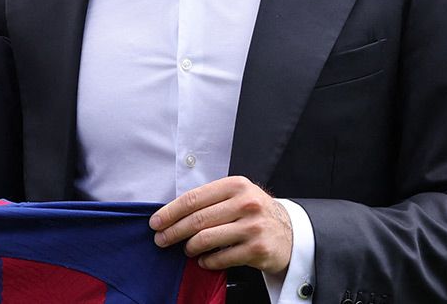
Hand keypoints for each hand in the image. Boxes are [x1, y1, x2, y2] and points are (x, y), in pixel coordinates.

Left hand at [149, 175, 292, 274]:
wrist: (291, 232)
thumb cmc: (255, 212)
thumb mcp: (238, 195)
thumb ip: (210, 199)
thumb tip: (172, 213)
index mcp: (236, 185)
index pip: (193, 198)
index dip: (170, 212)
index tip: (156, 222)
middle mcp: (245, 203)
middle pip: (196, 219)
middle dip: (173, 231)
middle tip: (161, 240)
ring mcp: (252, 227)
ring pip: (205, 239)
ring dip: (189, 247)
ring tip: (186, 250)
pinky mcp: (257, 249)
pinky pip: (221, 258)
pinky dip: (207, 261)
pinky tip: (203, 260)